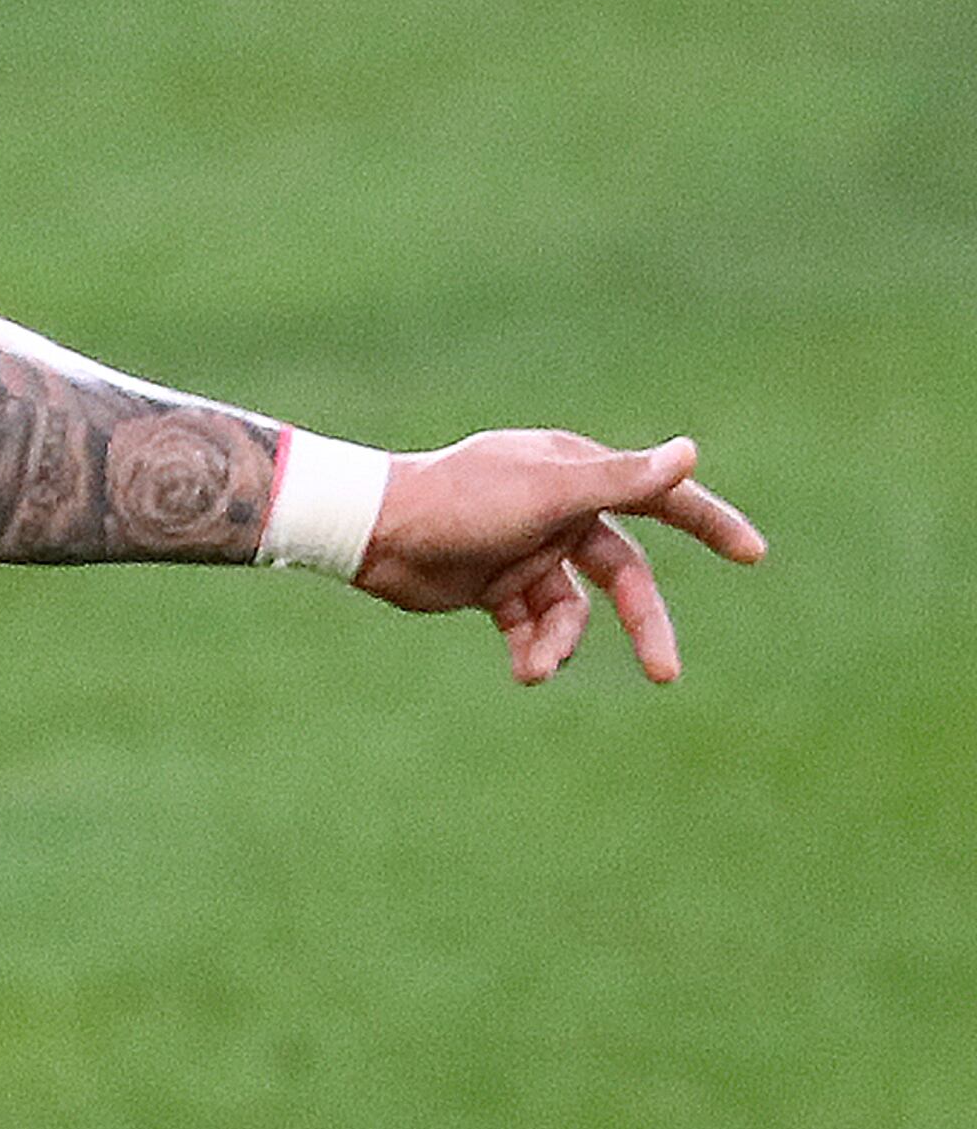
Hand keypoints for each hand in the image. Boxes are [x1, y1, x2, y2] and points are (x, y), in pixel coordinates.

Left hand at [360, 430, 765, 685]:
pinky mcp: (496, 587)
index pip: (660, 497)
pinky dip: (532, 650)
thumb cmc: (461, 500)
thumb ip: (620, 480)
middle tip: (666, 674)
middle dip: (645, 623)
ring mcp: (529, 551)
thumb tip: (690, 454)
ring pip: (573, 610)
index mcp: (580, 475)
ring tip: (537, 670)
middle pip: (624, 573)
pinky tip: (525, 672)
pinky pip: (532, 626)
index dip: (709, 524)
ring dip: (562, 644)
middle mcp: (562, 510)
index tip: (752, 554)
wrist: (376, 532)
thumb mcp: (547, 492)